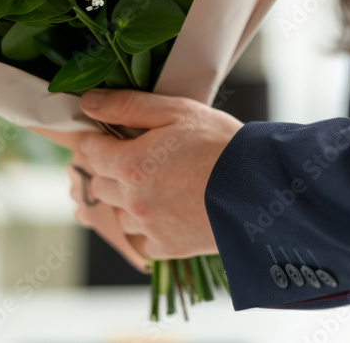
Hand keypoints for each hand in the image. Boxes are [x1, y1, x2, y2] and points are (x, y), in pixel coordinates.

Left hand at [69, 89, 242, 259]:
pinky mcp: (167, 247)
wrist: (261, 188)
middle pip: (101, 183)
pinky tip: (174, 208)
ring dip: (131, 199)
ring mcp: (149, 227)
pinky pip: (143, 237)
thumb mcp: (177, 112)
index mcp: (130, 164)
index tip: (108, 136)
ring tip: (164, 184)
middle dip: (114, 168)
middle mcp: (133, 200)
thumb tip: (88, 103)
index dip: (97, 140)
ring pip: (120, 213)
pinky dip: (151, 225)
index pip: (89, 152)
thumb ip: (128, 106)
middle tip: (143, 157)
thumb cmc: (222, 144)